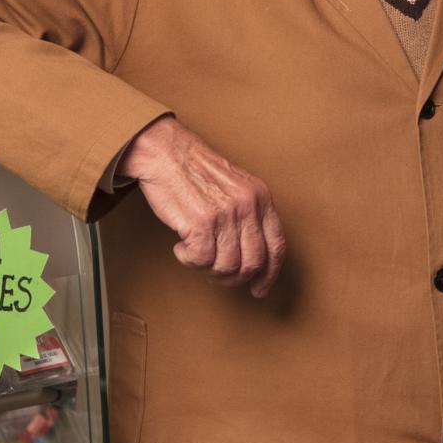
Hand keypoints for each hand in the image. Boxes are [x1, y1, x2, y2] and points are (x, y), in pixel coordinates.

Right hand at [120, 115, 286, 296]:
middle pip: (252, 263)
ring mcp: (226, 214)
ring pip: (226, 266)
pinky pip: (201, 260)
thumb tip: (250, 259)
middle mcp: (248, 205)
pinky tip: (181, 246)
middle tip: (215, 273)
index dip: (269, 274)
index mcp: (261, 197)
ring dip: (207, 268)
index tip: (259, 289)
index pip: (276, 246)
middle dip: (233, 278)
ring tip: (194, 253)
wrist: (166, 153)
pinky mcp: (202, 222)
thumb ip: (248, 217)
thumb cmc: (195, 172)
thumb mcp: (236, 188)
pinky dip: (189, 260)